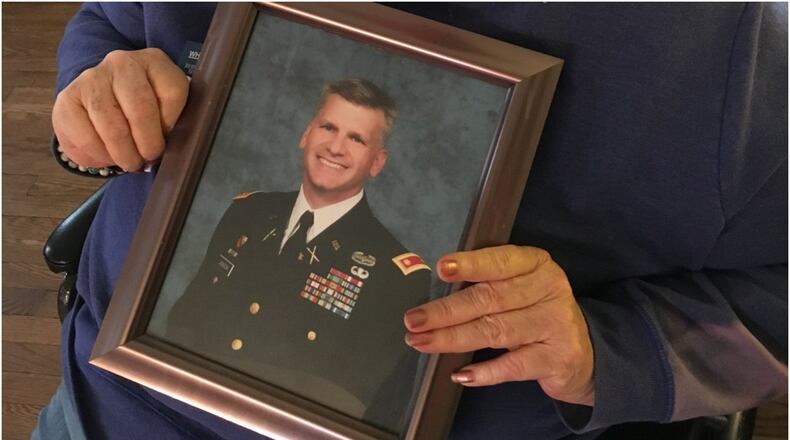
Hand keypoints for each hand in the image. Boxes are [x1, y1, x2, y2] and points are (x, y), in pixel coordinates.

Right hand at [52, 48, 188, 171]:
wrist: (106, 95)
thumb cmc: (144, 107)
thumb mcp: (167, 107)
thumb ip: (173, 122)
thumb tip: (165, 152)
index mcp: (154, 62)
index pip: (172, 92)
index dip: (171, 124)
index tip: (167, 141)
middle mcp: (122, 64)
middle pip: (140, 108)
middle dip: (146, 144)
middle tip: (147, 160)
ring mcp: (91, 78)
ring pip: (110, 124)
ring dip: (122, 153)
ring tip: (130, 163)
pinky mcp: (67, 98)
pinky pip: (83, 135)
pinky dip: (98, 154)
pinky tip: (106, 157)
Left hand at [404, 245, 594, 405]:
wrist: (587, 353)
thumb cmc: (537, 311)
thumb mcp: (522, 288)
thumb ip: (489, 284)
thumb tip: (434, 294)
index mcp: (536, 264)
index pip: (501, 261)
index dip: (472, 265)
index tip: (442, 268)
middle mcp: (548, 289)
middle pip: (489, 299)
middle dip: (447, 311)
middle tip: (413, 320)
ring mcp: (554, 325)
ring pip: (495, 331)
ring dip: (453, 338)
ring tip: (421, 342)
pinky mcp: (556, 359)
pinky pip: (513, 366)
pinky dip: (485, 371)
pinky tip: (460, 374)